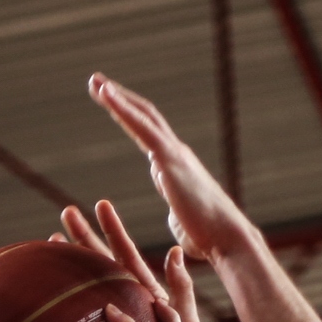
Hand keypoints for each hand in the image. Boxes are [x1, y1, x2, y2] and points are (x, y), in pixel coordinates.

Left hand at [89, 74, 253, 265]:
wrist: (227, 240)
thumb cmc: (208, 239)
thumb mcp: (184, 222)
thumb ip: (177, 213)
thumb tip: (177, 215)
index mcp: (174, 167)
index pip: (147, 135)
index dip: (128, 118)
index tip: (109, 105)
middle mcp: (175, 153)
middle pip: (144, 117)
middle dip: (119, 99)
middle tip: (95, 82)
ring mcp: (174, 154)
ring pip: (143, 116)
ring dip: (118, 97)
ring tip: (95, 81)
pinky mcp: (171, 160)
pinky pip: (142, 127)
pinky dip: (123, 108)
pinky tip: (106, 95)